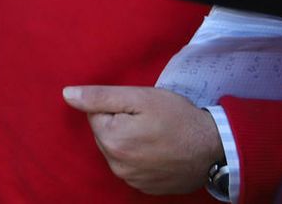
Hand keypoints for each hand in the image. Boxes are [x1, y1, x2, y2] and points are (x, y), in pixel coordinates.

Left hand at [62, 85, 224, 194]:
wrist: (214, 147)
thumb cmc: (177, 117)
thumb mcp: (139, 97)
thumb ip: (100, 96)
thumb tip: (66, 94)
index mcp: (111, 140)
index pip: (95, 115)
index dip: (116, 107)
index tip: (138, 108)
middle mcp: (117, 165)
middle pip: (105, 134)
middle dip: (120, 124)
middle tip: (147, 120)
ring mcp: (132, 180)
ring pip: (117, 151)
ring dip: (129, 141)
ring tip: (155, 135)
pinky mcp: (146, 188)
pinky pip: (131, 167)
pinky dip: (140, 158)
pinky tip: (158, 151)